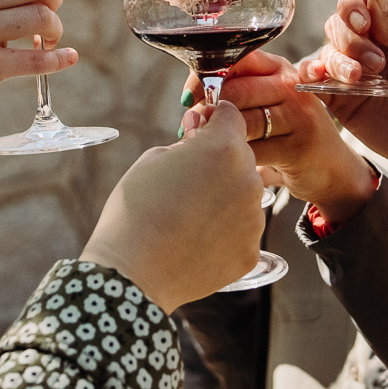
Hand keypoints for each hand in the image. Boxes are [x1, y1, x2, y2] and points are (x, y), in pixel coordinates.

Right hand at [80, 102, 265, 311]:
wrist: (133, 271)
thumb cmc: (136, 210)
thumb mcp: (153, 159)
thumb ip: (186, 143)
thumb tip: (200, 133)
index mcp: (223, 148)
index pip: (232, 116)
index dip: (215, 118)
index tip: (202, 126)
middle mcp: (247, 180)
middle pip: (241, 157)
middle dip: (219, 160)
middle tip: (187, 176)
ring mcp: (254, 219)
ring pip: (244, 195)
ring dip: (225, 195)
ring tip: (188, 214)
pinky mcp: (251, 251)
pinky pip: (242, 229)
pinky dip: (225, 230)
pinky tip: (196, 238)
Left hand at [182, 53, 377, 223]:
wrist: (332, 170)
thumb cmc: (287, 136)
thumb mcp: (267, 107)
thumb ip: (236, 95)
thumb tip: (190, 103)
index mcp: (279, 68)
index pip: (238, 59)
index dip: (206, 74)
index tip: (188, 96)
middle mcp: (291, 86)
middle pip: (236, 91)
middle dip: (207, 112)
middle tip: (192, 129)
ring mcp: (299, 115)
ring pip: (242, 122)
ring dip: (217, 138)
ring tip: (204, 148)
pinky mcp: (300, 146)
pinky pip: (254, 150)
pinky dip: (236, 159)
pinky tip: (230, 165)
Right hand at [303, 0, 387, 189]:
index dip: (353, 3)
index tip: (364, 22)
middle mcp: (368, 45)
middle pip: (338, 22)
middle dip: (351, 38)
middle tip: (378, 63)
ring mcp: (351, 72)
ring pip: (326, 49)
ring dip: (339, 60)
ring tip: (360, 79)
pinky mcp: (338, 98)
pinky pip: (312, 78)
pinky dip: (309, 72)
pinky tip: (319, 77)